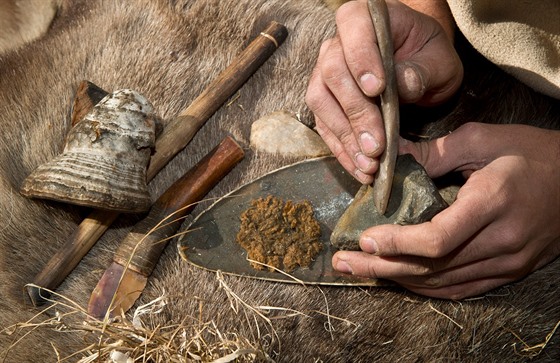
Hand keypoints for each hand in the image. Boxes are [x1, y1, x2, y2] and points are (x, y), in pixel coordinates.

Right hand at [305, 0, 462, 183]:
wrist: (418, 66)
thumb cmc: (428, 56)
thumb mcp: (437, 59)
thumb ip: (420, 70)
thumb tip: (400, 86)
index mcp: (364, 18)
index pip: (353, 29)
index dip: (361, 58)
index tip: (378, 88)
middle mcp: (336, 44)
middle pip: (333, 73)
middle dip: (355, 112)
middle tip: (376, 144)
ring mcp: (325, 74)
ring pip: (322, 103)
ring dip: (345, 137)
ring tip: (368, 163)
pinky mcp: (325, 103)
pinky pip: (325, 126)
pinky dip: (342, 149)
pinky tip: (359, 167)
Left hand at [332, 123, 559, 298]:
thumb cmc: (533, 153)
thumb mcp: (483, 140)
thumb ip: (433, 151)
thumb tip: (388, 155)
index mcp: (493, 201)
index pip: (438, 239)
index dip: (397, 244)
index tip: (365, 240)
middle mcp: (501, 239)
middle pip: (433, 266)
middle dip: (382, 267)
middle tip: (343, 263)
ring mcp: (508, 261)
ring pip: (443, 281)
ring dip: (397, 279)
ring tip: (360, 272)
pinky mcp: (510, 271)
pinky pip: (461, 288)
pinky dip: (427, 287)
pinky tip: (399, 280)